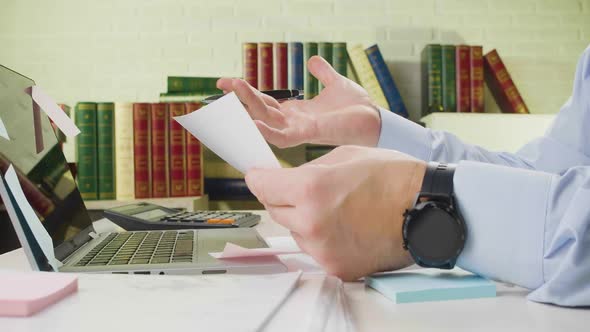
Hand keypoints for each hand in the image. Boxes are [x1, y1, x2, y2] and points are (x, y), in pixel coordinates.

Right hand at [217, 56, 381, 147]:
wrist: (375, 119)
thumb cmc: (357, 107)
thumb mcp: (335, 83)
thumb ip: (322, 73)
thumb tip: (313, 60)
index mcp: (296, 111)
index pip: (264, 102)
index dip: (246, 92)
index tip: (226, 82)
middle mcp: (293, 122)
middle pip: (259, 110)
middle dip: (241, 97)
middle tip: (223, 83)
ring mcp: (299, 129)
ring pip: (265, 120)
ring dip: (249, 107)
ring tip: (234, 90)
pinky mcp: (308, 133)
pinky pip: (282, 136)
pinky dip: (266, 130)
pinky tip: (252, 121)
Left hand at [245, 146, 426, 280]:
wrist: (428, 208)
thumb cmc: (394, 177)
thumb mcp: (344, 156)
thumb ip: (308, 170)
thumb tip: (286, 179)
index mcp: (310, 189)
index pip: (261, 186)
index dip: (258, 178)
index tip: (258, 176)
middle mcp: (311, 223)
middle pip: (275, 210)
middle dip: (284, 198)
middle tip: (304, 190)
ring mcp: (323, 249)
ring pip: (296, 232)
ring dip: (305, 220)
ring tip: (337, 208)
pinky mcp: (337, 267)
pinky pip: (316, 250)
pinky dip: (324, 239)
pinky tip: (347, 226)